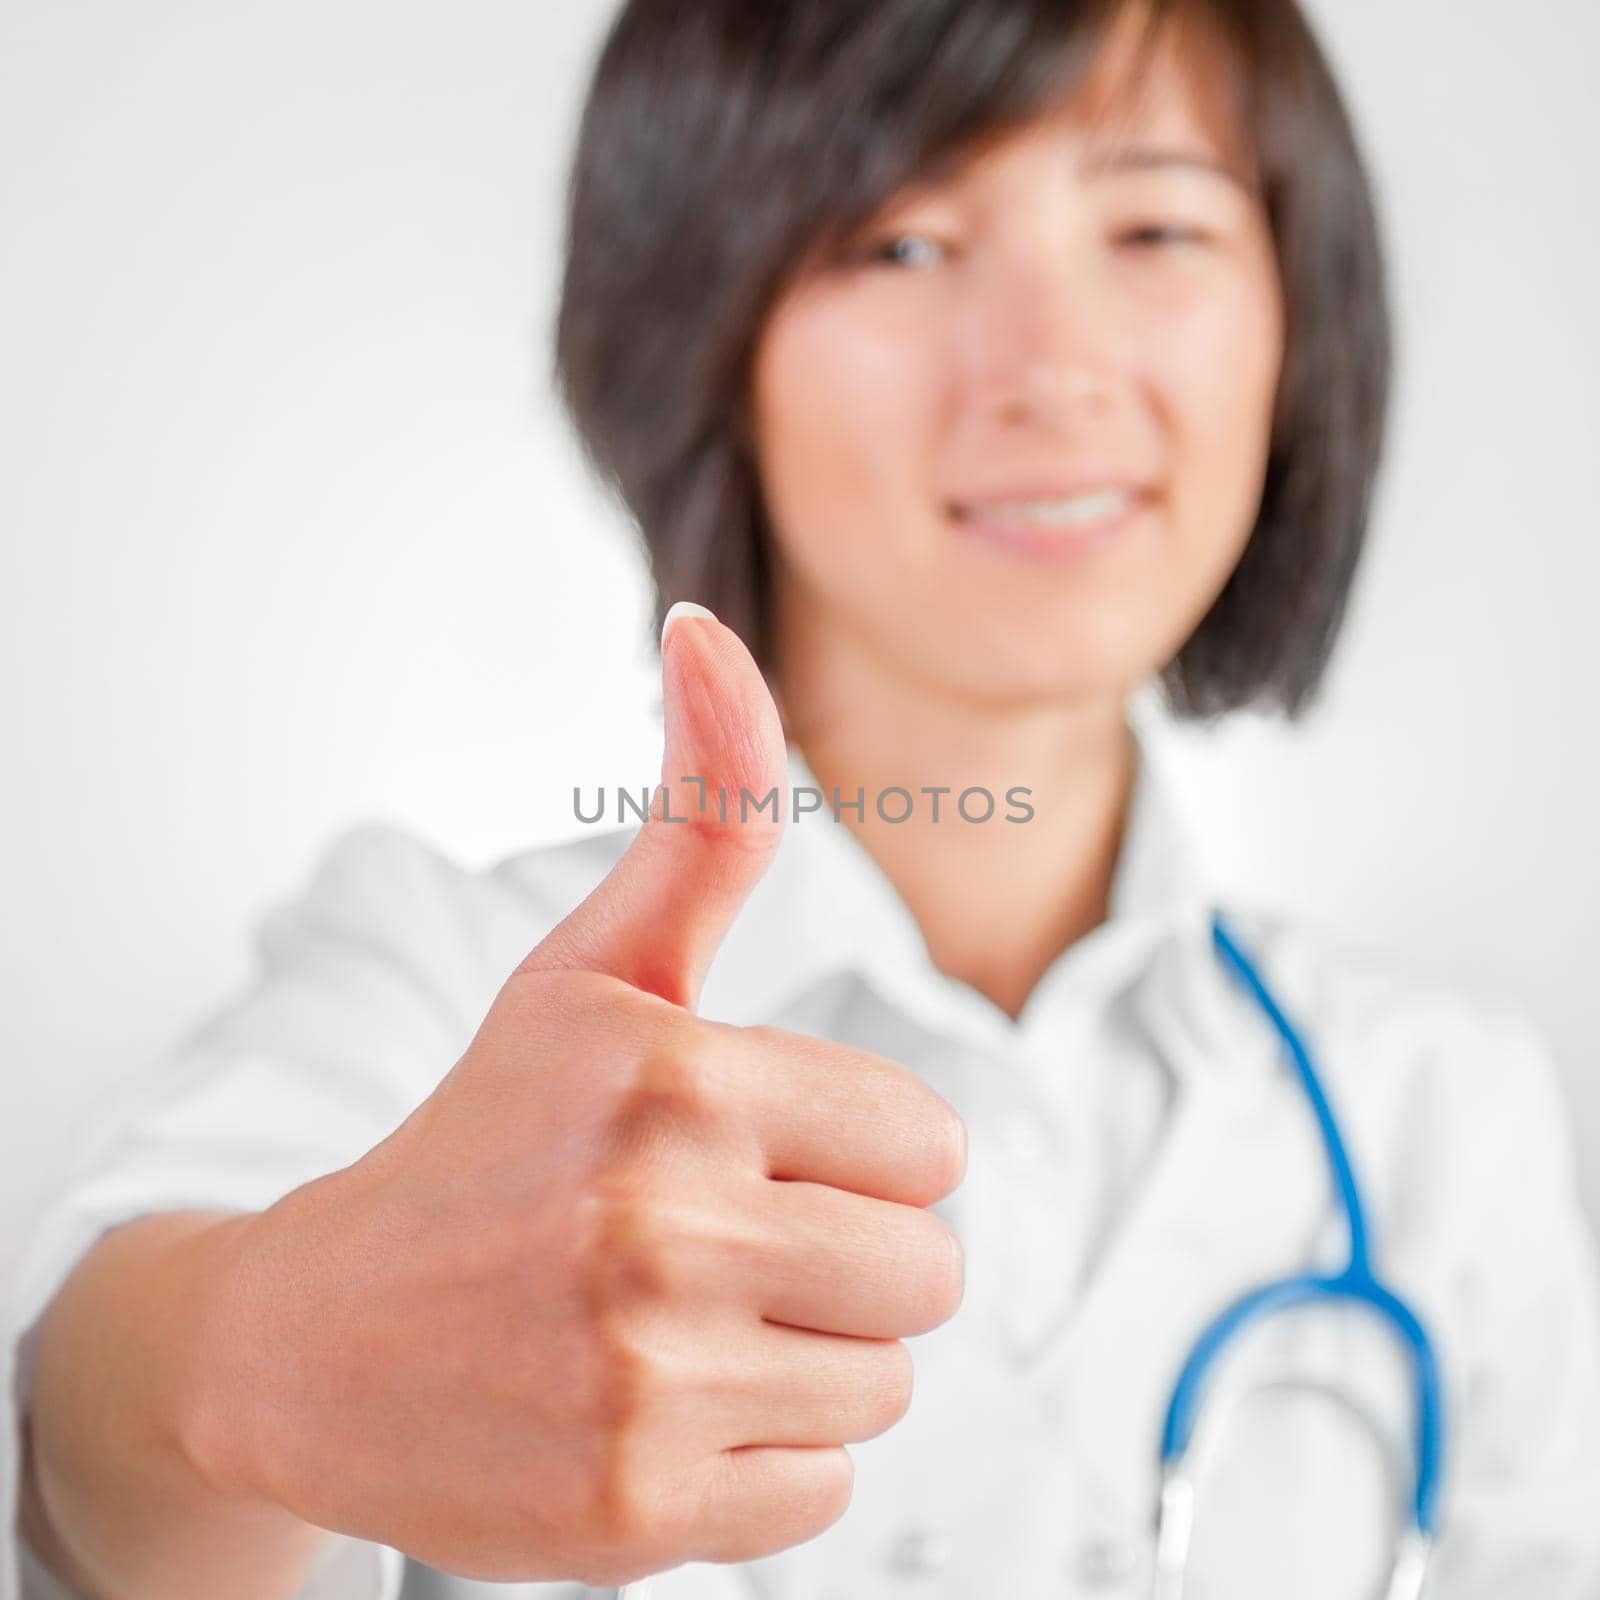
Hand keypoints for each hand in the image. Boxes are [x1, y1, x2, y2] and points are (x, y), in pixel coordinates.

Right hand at [186, 603, 968, 1586]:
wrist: (310, 1337)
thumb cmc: (487, 1136)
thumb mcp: (596, 970)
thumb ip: (700, 813)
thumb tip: (708, 629)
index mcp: (675, 1080)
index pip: (930, 1145)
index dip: (858, 1154)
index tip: (760, 1157)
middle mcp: (661, 1227)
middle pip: (927, 1271)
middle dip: (849, 1258)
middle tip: (725, 1249)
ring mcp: (647, 1380)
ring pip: (885, 1384)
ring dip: (807, 1359)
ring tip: (683, 1328)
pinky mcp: (636, 1513)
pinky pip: (822, 1491)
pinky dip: (761, 1460)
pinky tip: (657, 1410)